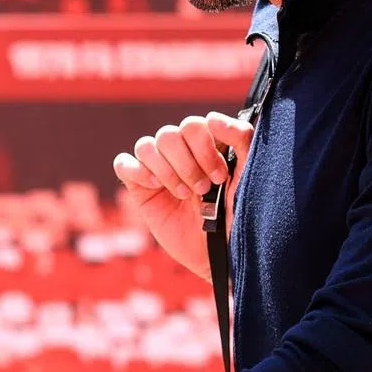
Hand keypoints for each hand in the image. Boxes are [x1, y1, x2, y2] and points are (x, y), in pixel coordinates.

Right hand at [114, 112, 254, 280]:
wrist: (219, 252)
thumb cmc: (236, 213)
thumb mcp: (248, 173)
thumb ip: (241, 138)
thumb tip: (212, 118)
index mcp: (204, 143)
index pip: (193, 125)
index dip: (204, 150)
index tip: (220, 178)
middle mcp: (179, 151)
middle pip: (168, 134)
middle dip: (187, 165)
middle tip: (202, 190)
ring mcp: (157, 167)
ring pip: (146, 146)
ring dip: (166, 172)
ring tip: (183, 195)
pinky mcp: (139, 187)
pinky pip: (123, 163)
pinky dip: (137, 171)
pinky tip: (154, 186)